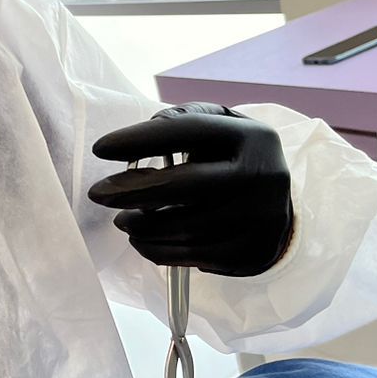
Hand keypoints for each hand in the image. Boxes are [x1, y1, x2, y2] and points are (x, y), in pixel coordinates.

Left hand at [86, 103, 292, 276]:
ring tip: (121, 220)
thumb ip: (182, 121)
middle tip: (98, 194)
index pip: (189, 130)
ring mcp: (260, 217)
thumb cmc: (231, 162)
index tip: (101, 148)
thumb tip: (137, 137)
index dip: (141, 139)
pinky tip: (140, 239)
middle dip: (131, 189)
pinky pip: (190, 255)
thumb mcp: (220, 129)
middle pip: (183, 185)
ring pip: (183, 227)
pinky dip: (155, 249)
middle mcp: (262, 175)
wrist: (278, 208)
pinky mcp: (251, 252)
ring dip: (140, 226)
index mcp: (252, 137)